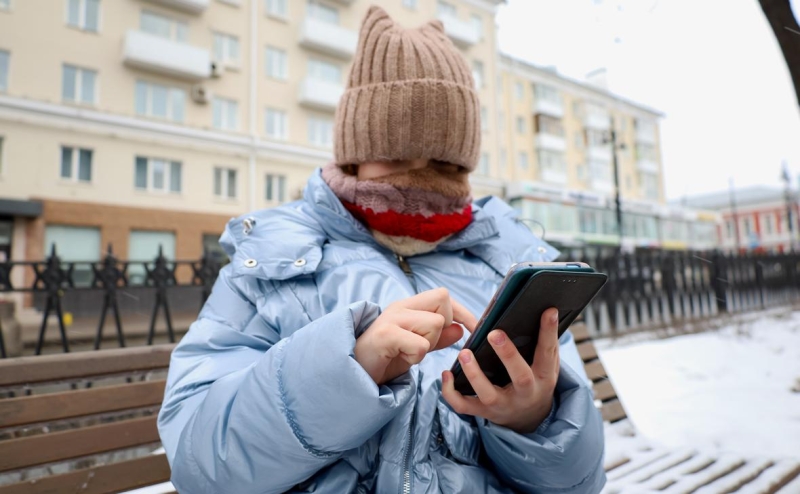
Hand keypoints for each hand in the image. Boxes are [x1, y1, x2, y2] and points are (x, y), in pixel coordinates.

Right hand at [355, 288, 477, 384]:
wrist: (353, 374)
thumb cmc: (385, 359)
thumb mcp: (415, 348)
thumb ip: (438, 338)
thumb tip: (460, 329)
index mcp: (408, 306)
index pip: (444, 295)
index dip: (463, 312)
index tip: (474, 330)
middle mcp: (400, 306)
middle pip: (442, 301)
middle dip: (442, 328)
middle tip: (424, 345)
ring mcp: (391, 319)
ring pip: (435, 324)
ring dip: (428, 345)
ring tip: (408, 353)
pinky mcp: (385, 335)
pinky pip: (420, 345)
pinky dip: (416, 357)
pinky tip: (401, 359)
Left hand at [441, 308, 559, 433]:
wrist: (529, 419)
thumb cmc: (535, 381)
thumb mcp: (547, 365)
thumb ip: (546, 343)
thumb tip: (546, 311)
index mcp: (543, 377)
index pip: (547, 353)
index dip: (548, 332)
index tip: (548, 310)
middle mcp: (525, 393)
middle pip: (520, 377)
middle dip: (508, 354)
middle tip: (495, 333)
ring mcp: (503, 404)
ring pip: (488, 394)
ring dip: (474, 374)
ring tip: (464, 353)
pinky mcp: (484, 412)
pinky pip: (464, 406)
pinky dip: (451, 393)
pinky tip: (446, 374)